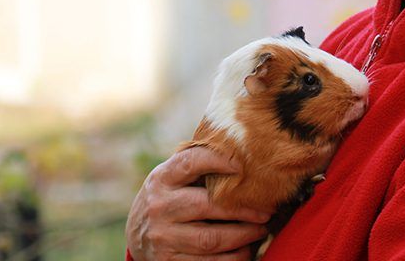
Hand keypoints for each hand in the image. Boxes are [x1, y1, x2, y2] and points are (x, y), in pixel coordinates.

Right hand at [126, 146, 270, 259]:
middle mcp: (159, 207)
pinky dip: (232, 258)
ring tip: (260, 231)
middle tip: (266, 212)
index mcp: (162, 179)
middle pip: (208, 206)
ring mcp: (162, 236)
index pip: (191, 162)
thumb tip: (244, 153)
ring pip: (211, 239)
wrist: (137, 235)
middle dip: (243, 210)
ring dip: (243, 237)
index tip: (243, 166)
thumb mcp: (173, 178)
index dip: (218, 160)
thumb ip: (198, 166)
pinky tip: (245, 251)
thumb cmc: (169, 199)